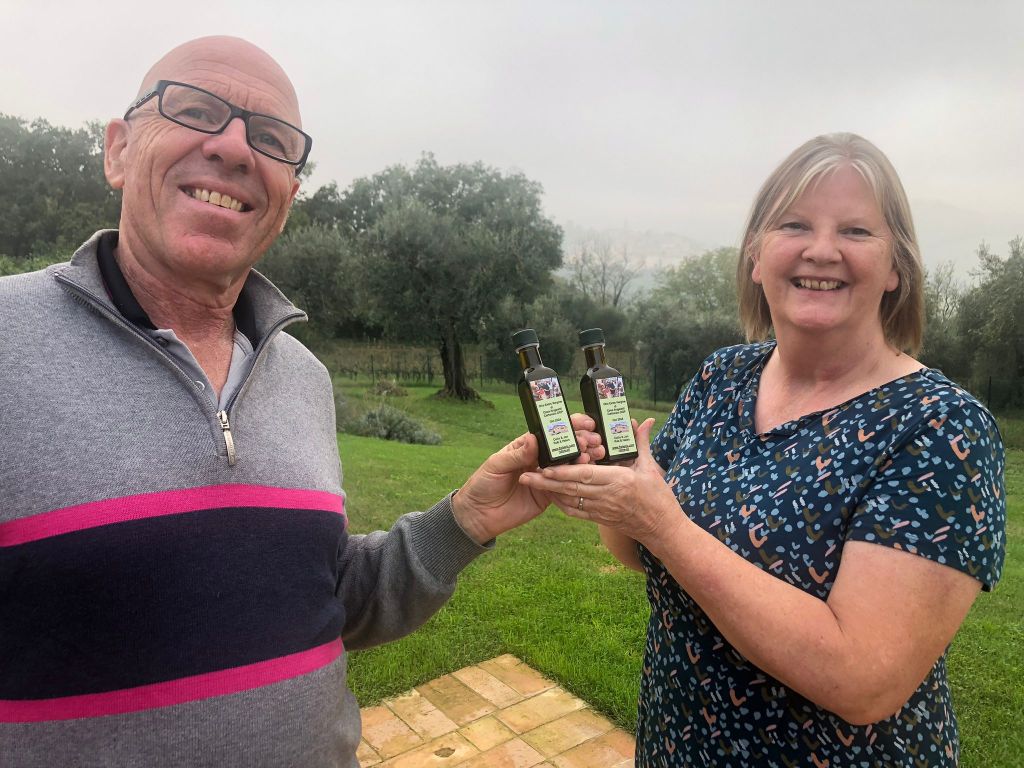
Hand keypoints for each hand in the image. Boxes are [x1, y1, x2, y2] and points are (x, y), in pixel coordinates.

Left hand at [452, 414, 602, 543]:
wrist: (479, 515)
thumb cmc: (483, 484)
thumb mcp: (496, 465)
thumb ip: (516, 455)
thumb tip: (533, 439)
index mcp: (526, 447)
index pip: (549, 432)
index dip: (566, 426)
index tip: (583, 424)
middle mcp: (539, 459)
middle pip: (564, 447)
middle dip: (581, 441)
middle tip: (594, 440)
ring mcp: (546, 476)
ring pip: (569, 465)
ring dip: (584, 458)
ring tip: (597, 453)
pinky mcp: (549, 494)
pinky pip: (566, 486)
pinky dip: (579, 479)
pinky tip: (590, 472)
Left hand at [517, 418, 682, 548]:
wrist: (662, 529)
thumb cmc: (659, 497)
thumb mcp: (651, 467)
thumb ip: (641, 442)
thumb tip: (644, 420)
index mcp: (619, 480)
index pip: (586, 474)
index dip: (564, 470)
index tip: (545, 465)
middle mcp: (607, 496)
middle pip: (571, 488)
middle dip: (546, 481)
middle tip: (525, 473)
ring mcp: (602, 510)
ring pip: (569, 501)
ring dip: (549, 492)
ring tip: (529, 482)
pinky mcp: (600, 520)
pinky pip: (576, 513)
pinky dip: (561, 504)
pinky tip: (549, 495)